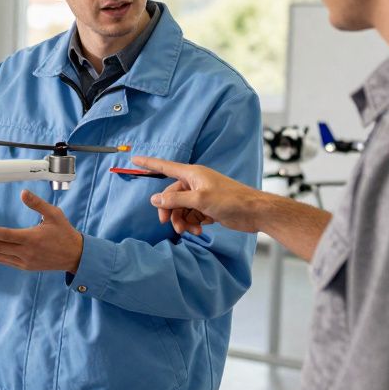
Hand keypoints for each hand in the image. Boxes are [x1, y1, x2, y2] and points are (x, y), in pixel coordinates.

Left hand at [0, 190, 81, 272]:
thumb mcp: (54, 215)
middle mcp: (26, 252)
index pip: (4, 235)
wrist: (75, 256)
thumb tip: (23, 193)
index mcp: (31, 239)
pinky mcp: (26, 266)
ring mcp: (25, 261)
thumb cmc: (65, 234)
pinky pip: (6, 262)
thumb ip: (37, 204)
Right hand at [130, 155, 263, 234]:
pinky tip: (199, 231)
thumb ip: (175, 200)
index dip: (148, 163)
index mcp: (192, 174)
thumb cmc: (230, 200)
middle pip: (171, 196)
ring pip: (181, 208)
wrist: (254, 213)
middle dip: (170, 211)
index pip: (164, 167)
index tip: (133, 158)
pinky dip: (192, 224)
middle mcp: (195, 183)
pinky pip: (191, 215)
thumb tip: (154, 199)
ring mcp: (201, 196)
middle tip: (168, 224)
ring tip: (189, 231)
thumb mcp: (199, 200)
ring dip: (182, 221)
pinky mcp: (208, 208)